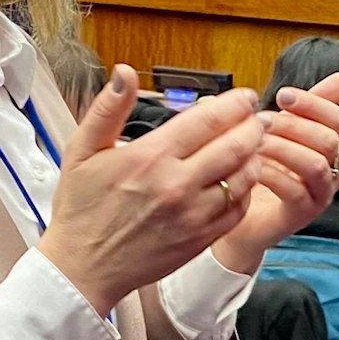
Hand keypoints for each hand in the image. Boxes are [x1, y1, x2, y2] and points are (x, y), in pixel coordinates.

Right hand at [39, 65, 265, 314]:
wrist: (82, 267)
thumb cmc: (80, 207)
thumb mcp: (82, 150)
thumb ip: (108, 108)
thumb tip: (125, 72)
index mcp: (151, 157)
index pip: (209, 120)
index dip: (235, 104)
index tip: (245, 97)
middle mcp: (177, 185)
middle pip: (236, 145)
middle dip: (253, 125)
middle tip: (258, 116)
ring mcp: (193, 215)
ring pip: (244, 178)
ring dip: (255, 156)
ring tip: (254, 144)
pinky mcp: (200, 239)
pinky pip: (239, 209)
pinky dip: (247, 190)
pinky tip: (241, 179)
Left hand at [212, 74, 338, 273]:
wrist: (239, 210)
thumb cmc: (261, 165)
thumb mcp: (282, 128)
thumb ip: (306, 105)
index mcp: (329, 145)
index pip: (336, 119)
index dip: (312, 103)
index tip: (282, 95)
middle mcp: (331, 169)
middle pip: (328, 140)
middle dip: (294, 125)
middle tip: (262, 121)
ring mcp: (320, 194)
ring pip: (315, 164)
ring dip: (283, 148)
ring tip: (256, 143)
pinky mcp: (302, 214)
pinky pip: (294, 191)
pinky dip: (272, 174)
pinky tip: (253, 165)